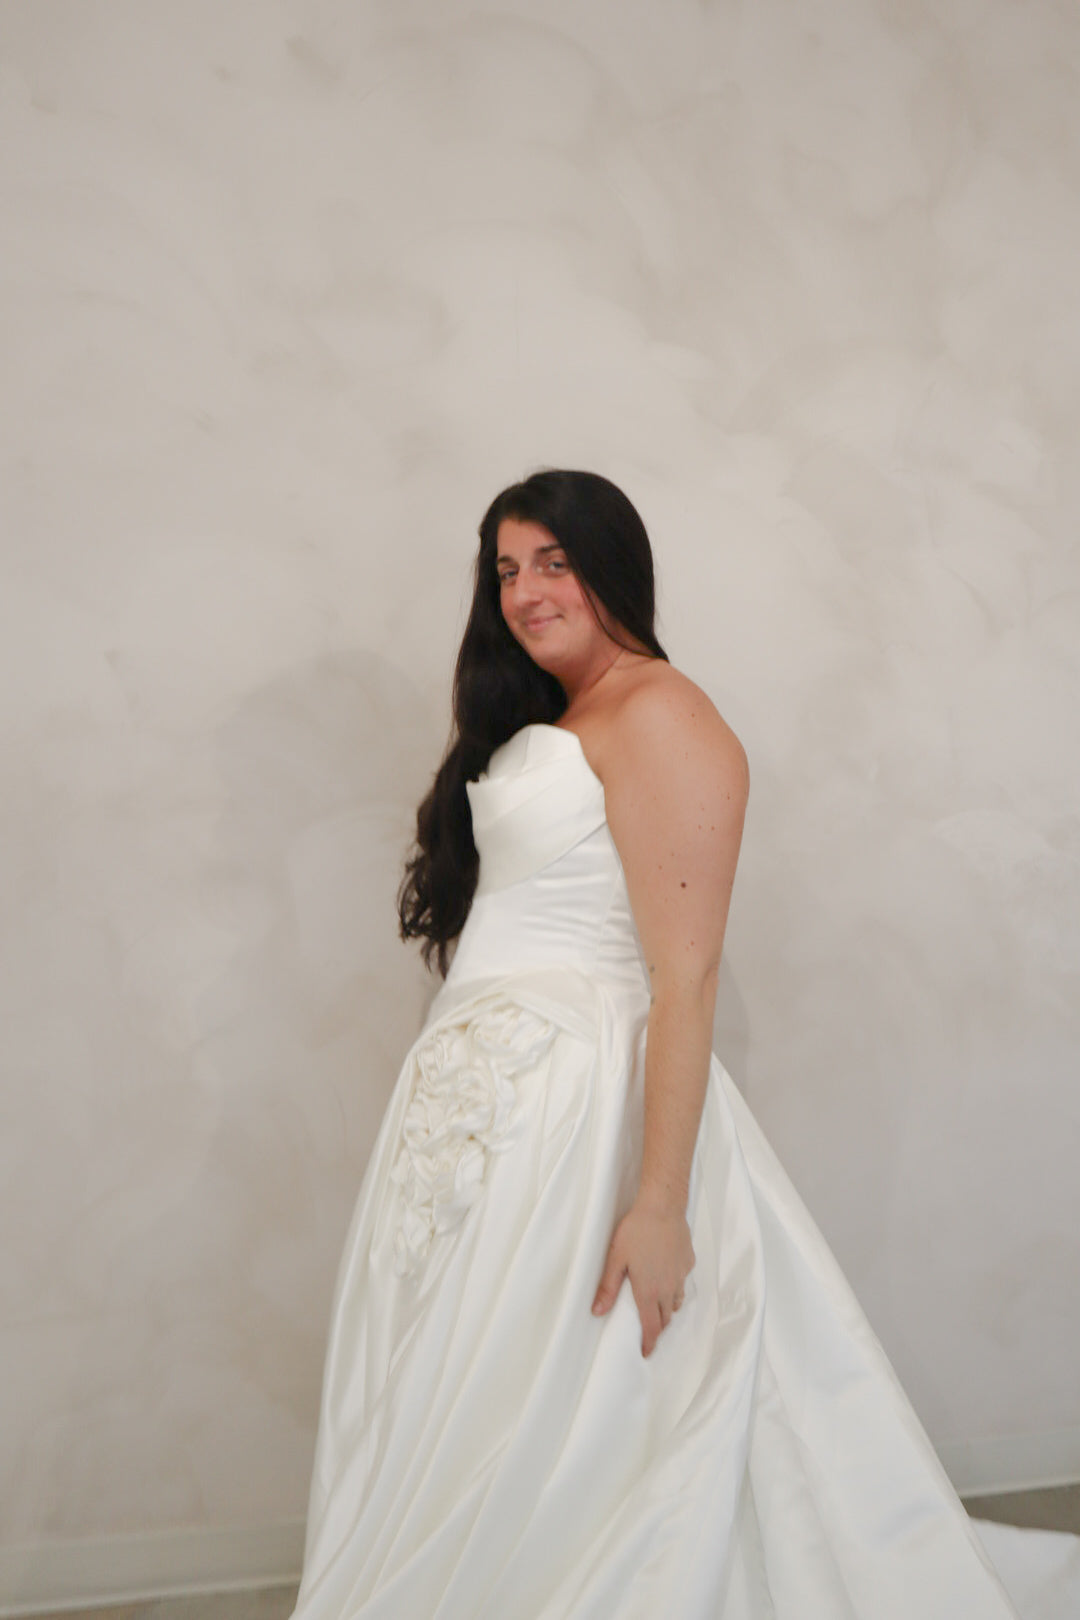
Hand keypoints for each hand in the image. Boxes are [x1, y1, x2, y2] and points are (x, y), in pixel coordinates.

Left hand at [591, 1195, 694, 1356]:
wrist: (663, 1207)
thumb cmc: (636, 1230)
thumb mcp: (615, 1258)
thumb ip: (607, 1287)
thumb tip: (597, 1311)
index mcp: (649, 1291)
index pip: (652, 1327)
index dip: (649, 1343)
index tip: (646, 1352)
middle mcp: (668, 1288)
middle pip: (665, 1318)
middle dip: (657, 1328)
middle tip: (649, 1331)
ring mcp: (680, 1275)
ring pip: (677, 1302)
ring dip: (667, 1310)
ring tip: (657, 1307)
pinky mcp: (688, 1262)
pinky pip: (682, 1282)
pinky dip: (675, 1287)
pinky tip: (666, 1276)